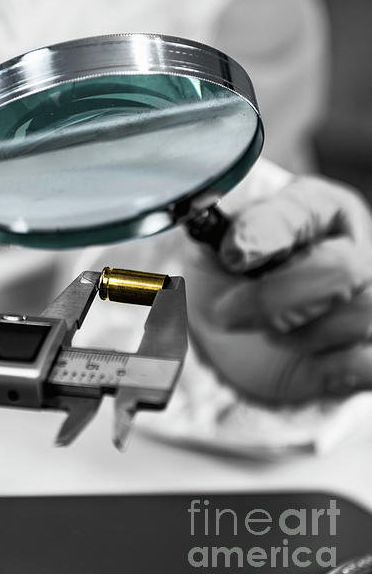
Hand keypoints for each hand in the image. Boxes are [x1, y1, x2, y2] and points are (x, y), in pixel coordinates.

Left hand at [186, 176, 371, 403]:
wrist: (241, 330)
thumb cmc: (236, 275)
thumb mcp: (218, 248)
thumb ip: (220, 236)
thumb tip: (226, 242)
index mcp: (319, 207)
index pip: (300, 209)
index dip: (266, 231)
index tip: (232, 254)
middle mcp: (356, 246)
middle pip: (342, 268)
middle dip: (274, 298)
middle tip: (227, 311)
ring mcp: (371, 299)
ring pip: (356, 318)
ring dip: (297, 334)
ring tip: (269, 330)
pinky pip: (368, 362)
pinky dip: (331, 367)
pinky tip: (308, 360)